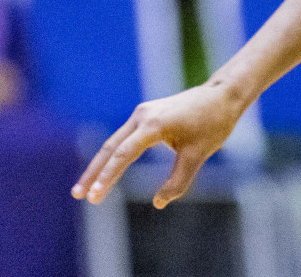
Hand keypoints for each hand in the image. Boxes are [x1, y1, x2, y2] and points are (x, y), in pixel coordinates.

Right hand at [72, 82, 243, 207]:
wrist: (222, 96)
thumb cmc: (213, 124)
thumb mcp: (198, 155)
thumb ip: (178, 181)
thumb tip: (158, 203)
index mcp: (154, 124)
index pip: (123, 154)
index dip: (108, 177)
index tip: (95, 197)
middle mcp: (143, 115)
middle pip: (110, 147)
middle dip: (93, 172)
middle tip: (78, 196)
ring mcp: (142, 113)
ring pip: (114, 143)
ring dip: (100, 165)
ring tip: (85, 189)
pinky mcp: (146, 115)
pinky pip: (124, 138)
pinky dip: (112, 156)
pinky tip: (104, 171)